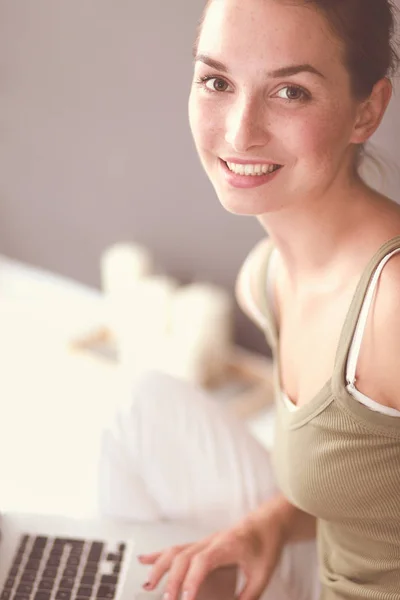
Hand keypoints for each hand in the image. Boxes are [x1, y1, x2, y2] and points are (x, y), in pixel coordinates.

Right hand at [138, 509, 285, 599]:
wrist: (267, 523)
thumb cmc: (266, 545)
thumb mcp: (262, 575)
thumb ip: (247, 597)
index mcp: (226, 546)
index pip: (202, 561)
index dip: (191, 580)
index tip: (185, 599)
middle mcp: (211, 541)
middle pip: (184, 556)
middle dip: (172, 580)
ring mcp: (204, 541)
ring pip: (176, 550)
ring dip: (159, 567)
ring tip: (148, 584)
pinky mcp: (201, 544)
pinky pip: (176, 547)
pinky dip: (159, 554)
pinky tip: (145, 560)